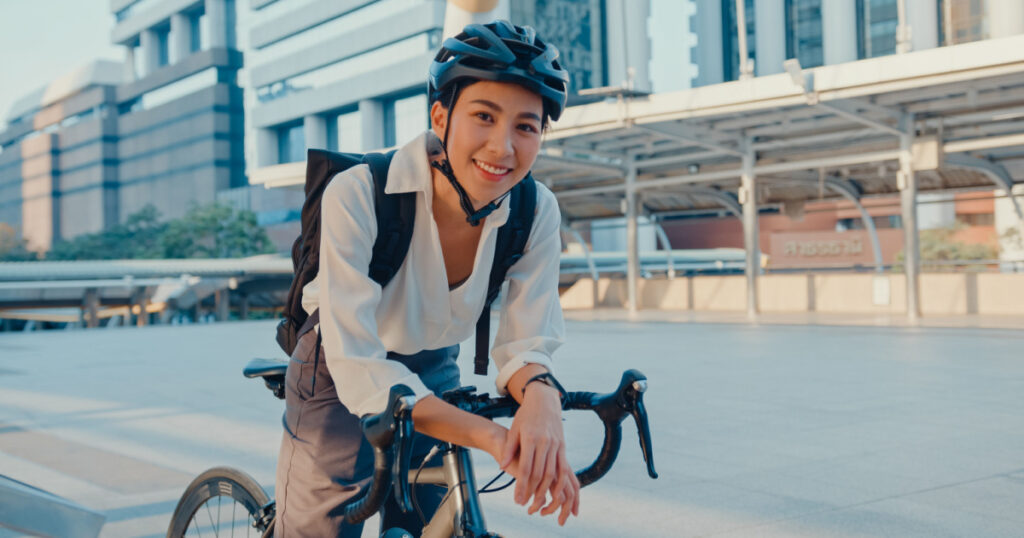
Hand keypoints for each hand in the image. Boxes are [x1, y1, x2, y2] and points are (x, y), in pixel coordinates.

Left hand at [499, 383, 579, 524]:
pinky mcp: (562, 446)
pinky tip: (556, 494)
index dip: (522, 486)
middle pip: (540, 474)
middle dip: (533, 492)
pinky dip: (561, 483)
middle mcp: (545, 442)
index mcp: (530, 438)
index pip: (526, 468)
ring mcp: (556, 444)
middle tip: (525, 505)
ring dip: (547, 491)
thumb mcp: (514, 429)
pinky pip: (564, 468)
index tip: (517, 499)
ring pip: (553, 473)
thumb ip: (509, 448)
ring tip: (539, 505)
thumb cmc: (526, 415)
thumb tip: (502, 466)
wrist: (544, 400)